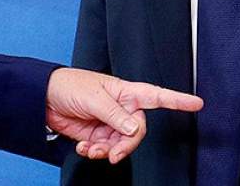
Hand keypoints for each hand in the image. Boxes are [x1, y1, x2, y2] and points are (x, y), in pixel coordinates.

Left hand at [45, 67, 202, 163]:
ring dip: (107, 151)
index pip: (156, 96)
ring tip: (92, 149)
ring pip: (121, 144)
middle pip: (137, 130)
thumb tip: (134, 129)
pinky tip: (85, 148)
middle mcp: (121, 107)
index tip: (197, 104)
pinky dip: (96, 152)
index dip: (177, 100)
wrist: (42, 98)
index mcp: (125, 92)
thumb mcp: (94, 98)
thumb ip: (115, 115)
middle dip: (125, 145)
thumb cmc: (68, 86)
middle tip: (113, 153)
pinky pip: (105, 148)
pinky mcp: (97, 134)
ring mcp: (109, 122)